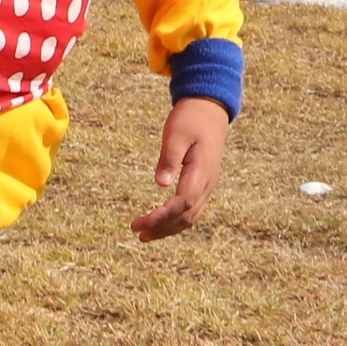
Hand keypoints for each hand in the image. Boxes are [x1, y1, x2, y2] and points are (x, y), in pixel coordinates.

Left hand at [132, 97, 229, 240]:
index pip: (183, 202)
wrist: (209, 110)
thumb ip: (169, 158)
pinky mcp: (203, 184)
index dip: (164, 215)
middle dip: (162, 227)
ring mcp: (207, 185)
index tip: (145, 222)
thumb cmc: (190, 119)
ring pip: (190, 217)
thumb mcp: (176, 133)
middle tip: (137, 231)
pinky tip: (160, 224)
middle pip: (187, 216)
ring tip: (144, 235)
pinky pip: (192, 210)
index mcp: (201, 171)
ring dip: (168, 228)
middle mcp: (207, 183)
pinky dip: (176, 221)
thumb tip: (160, 184)